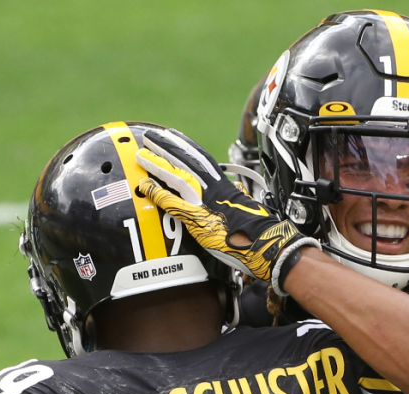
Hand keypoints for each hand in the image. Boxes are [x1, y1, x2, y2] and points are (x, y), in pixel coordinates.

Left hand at [134, 128, 316, 290]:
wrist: (266, 242)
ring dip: (158, 165)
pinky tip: (147, 187)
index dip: (185, 147)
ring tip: (142, 155)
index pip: (201, 160)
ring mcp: (205, 202)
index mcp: (224, 185)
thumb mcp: (248, 205)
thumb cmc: (259, 230)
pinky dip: (159, 193)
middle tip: (149, 137)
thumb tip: (240, 190)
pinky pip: (173, 204)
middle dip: (167, 147)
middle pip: (187, 161)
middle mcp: (213, 189)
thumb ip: (239, 195)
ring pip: (177, 176)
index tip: (172, 135)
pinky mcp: (198, 219)